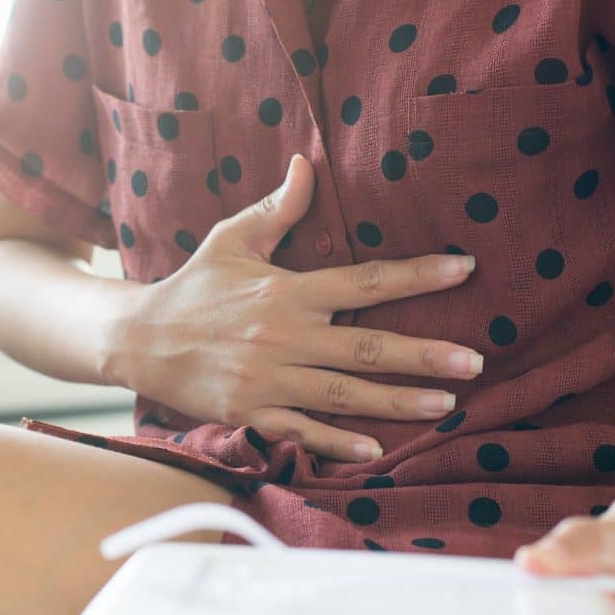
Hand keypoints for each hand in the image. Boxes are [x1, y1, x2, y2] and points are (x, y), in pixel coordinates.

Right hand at [109, 153, 484, 463]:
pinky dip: (336, 442)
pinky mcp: (249, 411)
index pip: (365, 281)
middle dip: (424, 355)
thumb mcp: (232, 238)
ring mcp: (267, 379)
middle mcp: (284, 335)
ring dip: (397, 401)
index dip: (417, 275)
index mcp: (287, 291)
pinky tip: (374, 450)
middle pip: (366, 346)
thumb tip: (307, 164)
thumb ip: (276, 208)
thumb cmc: (193, 285)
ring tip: (445, 404)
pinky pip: (300, 430)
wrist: (139, 337)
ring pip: (343, 393)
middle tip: (475, 360)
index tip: (464, 270)